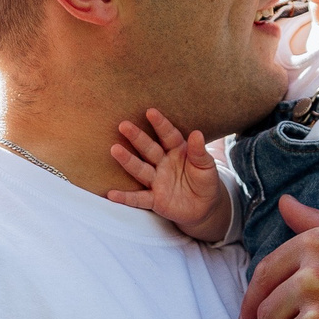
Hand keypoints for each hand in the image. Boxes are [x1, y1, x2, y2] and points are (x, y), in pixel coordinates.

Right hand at [106, 108, 232, 239]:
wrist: (205, 207)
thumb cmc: (205, 181)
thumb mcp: (207, 166)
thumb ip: (200, 152)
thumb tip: (197, 133)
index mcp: (177, 151)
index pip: (168, 135)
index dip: (160, 124)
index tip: (151, 112)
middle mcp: (163, 163)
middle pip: (149, 149)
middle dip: (137, 137)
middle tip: (123, 125)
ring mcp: (157, 181)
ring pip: (140, 169)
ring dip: (127, 160)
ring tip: (115, 149)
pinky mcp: (155, 200)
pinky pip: (139, 199)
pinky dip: (125, 197)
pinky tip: (111, 194)